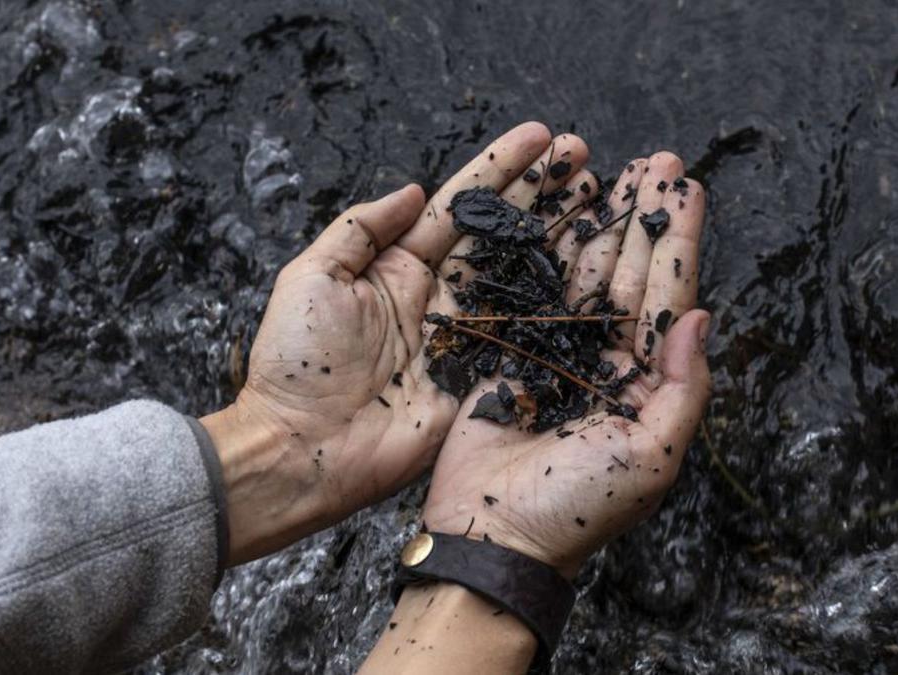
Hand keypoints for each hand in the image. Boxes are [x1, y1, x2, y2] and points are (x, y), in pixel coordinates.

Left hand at [201, 122, 595, 564]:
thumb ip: (361, 228)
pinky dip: (561, 300)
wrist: (304, 449)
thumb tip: (412, 190)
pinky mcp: (483, 377)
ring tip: (600, 194)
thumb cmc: (297, 364)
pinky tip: (595, 268)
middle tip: (584, 156)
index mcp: (398, 267)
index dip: (500, 169)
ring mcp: (466, 336)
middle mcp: (440, 295)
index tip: (540, 136)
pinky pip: (527, 331)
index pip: (460, 206)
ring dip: (562, 233)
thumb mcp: (312, 277)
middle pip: (502, 232)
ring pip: (523, 273)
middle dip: (543, 192)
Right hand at [421, 152, 711, 577]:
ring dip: (597, 222)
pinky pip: (529, 287)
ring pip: (580, 272)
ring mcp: (554, 352)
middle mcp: (604, 361)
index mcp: (645, 384)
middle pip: (628, 273)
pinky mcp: (506, 351)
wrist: (493, 537)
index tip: (689, 190)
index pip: (669, 298)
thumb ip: (684, 388)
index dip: (678, 243)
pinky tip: (554, 211)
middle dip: (643, 218)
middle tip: (657, 161)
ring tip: (612, 170)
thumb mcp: (652, 457)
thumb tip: (701, 318)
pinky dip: (540, 247)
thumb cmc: (577, 509)